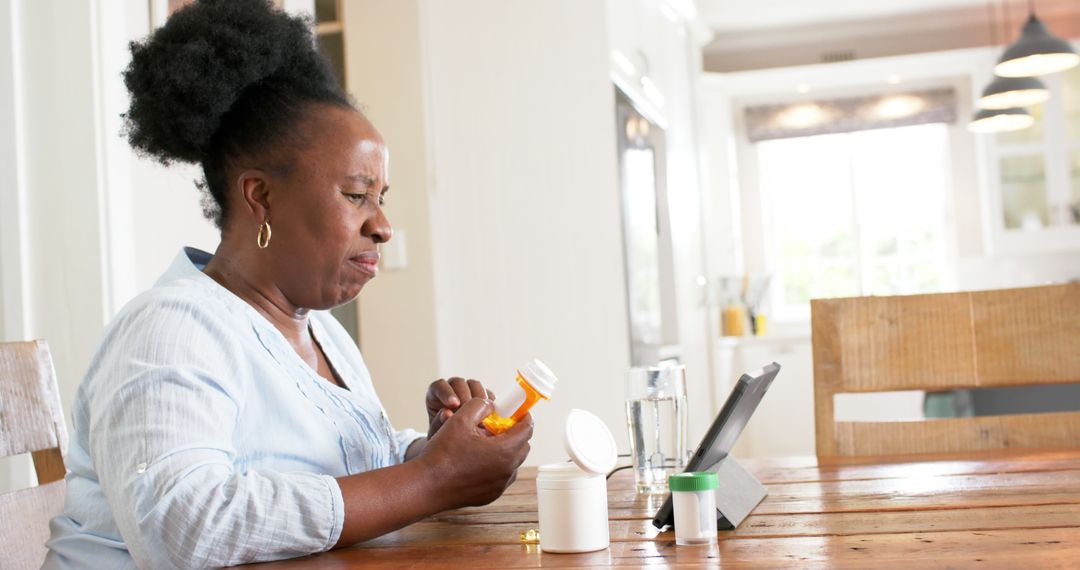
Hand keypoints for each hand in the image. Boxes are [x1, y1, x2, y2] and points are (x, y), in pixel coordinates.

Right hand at [416, 398, 532, 509]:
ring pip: (513, 463)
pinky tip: (479, 460)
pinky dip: (497, 466)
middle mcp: (507, 471)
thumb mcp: (460, 419)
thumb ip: (479, 405)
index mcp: (504, 451)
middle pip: (523, 447)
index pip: (527, 430)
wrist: (426, 485)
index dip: (524, 417)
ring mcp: (499, 486)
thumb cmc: (442, 453)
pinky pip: (502, 477)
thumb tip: (490, 405)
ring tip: (487, 442)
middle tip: (500, 425)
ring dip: (507, 451)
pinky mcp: (490, 496)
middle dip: (516, 433)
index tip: (519, 411)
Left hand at [425, 377, 493, 437]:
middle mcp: (452, 389)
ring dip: (479, 398)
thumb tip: (446, 413)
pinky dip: (489, 403)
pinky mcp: (482, 397)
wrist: (454, 445)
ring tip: (480, 415)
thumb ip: (439, 423)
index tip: (453, 404)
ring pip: (474, 385)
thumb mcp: (436, 433)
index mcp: (436, 394)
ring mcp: (468, 391)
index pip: (439, 386)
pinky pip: (488, 394)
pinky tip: (489, 415)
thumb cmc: (441, 437)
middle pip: (458, 383)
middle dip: (464, 397)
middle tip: (469, 411)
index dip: (446, 393)